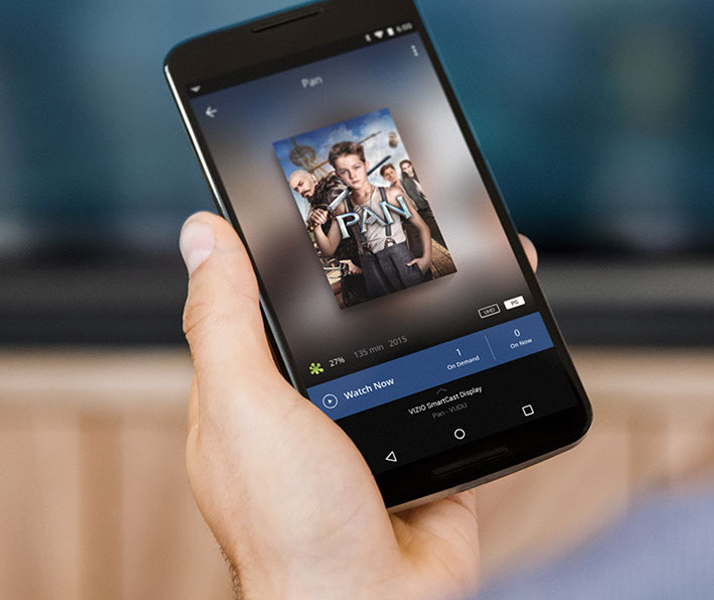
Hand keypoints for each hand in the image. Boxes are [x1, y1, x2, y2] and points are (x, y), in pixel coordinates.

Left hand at [177, 212, 538, 599]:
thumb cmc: (289, 527)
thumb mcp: (243, 404)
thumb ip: (224, 320)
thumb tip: (203, 232)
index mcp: (251, 396)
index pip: (261, 301)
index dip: (284, 246)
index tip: (315, 187)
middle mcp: (309, 415)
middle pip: (346, 318)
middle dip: (380, 266)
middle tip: (414, 199)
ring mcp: (372, 438)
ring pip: (411, 347)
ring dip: (446, 301)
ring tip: (475, 238)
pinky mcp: (432, 462)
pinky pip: (461, 391)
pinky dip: (488, 351)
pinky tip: (511, 311)